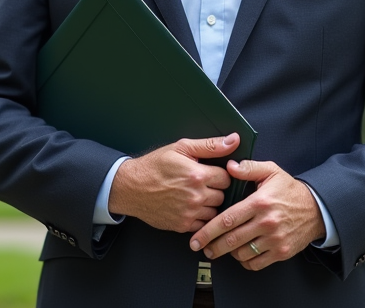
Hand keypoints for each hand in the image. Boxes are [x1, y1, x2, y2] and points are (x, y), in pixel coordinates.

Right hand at [108, 133, 238, 232]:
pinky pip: (203, 225)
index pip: (227, 178)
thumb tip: (233, 140)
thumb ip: (210, 145)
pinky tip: (190, 207)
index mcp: (198, 175)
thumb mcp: (181, 147)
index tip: (210, 173)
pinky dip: (199, 218)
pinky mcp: (182, 225)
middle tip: (201, 184)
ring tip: (195, 195)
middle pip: (223, 196)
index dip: (219, 174)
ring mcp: (189, 213)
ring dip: (209, 205)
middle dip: (214, 190)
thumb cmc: (154, 166)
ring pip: (215, 212)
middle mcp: (196, 196)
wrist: (131, 187)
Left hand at [188, 159, 325, 270]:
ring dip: (228, 253)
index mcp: (259, 202)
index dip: (208, 230)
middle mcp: (266, 222)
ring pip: (242, 253)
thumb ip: (249, 168)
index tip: (197, 237)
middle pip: (231, 240)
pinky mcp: (281, 252)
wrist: (316, 209)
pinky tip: (241, 254)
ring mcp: (274, 239)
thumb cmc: (290, 190)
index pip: (228, 219)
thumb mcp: (271, 171)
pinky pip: (256, 263)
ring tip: (223, 247)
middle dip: (212, 246)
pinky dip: (245, 261)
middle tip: (202, 248)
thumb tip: (229, 167)